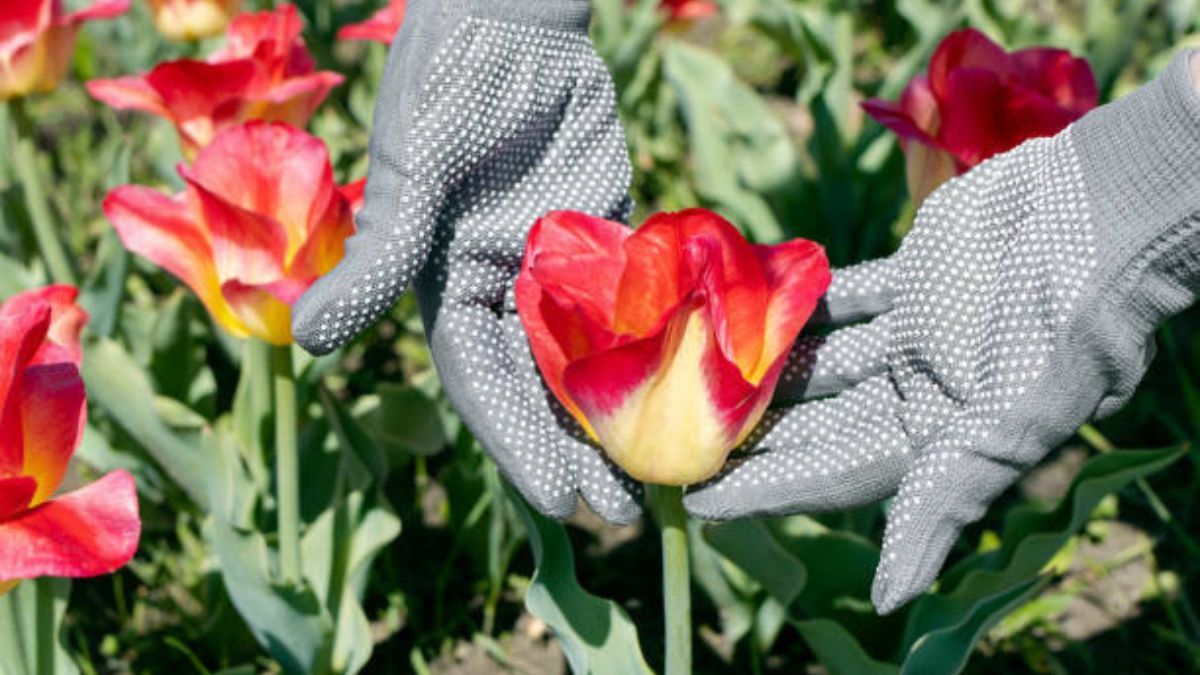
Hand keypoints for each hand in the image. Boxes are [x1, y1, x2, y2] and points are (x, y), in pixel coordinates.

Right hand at [291, 0, 643, 522]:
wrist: (514, 16)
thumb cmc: (448, 83)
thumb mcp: (412, 172)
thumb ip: (380, 259)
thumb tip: (310, 344)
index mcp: (450, 288)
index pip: (485, 385)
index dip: (521, 444)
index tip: (564, 500)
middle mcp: (507, 289)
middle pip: (545, 387)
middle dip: (580, 448)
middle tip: (626, 510)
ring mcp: (563, 266)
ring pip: (597, 357)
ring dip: (626, 413)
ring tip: (667, 474)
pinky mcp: (614, 234)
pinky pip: (641, 300)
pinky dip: (665, 343)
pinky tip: (698, 389)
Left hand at [684, 49, 1199, 612]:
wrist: (1110, 206)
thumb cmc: (1068, 320)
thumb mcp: (1013, 422)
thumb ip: (947, 504)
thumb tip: (893, 598)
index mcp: (945, 439)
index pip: (834, 474)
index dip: (766, 490)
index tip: (697, 499)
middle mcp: (927, 393)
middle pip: (817, 423)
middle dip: (751, 434)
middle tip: (674, 437)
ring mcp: (919, 335)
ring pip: (823, 361)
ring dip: (765, 367)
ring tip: (690, 373)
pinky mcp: (915, 277)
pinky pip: (844, 297)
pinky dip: (803, 302)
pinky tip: (747, 302)